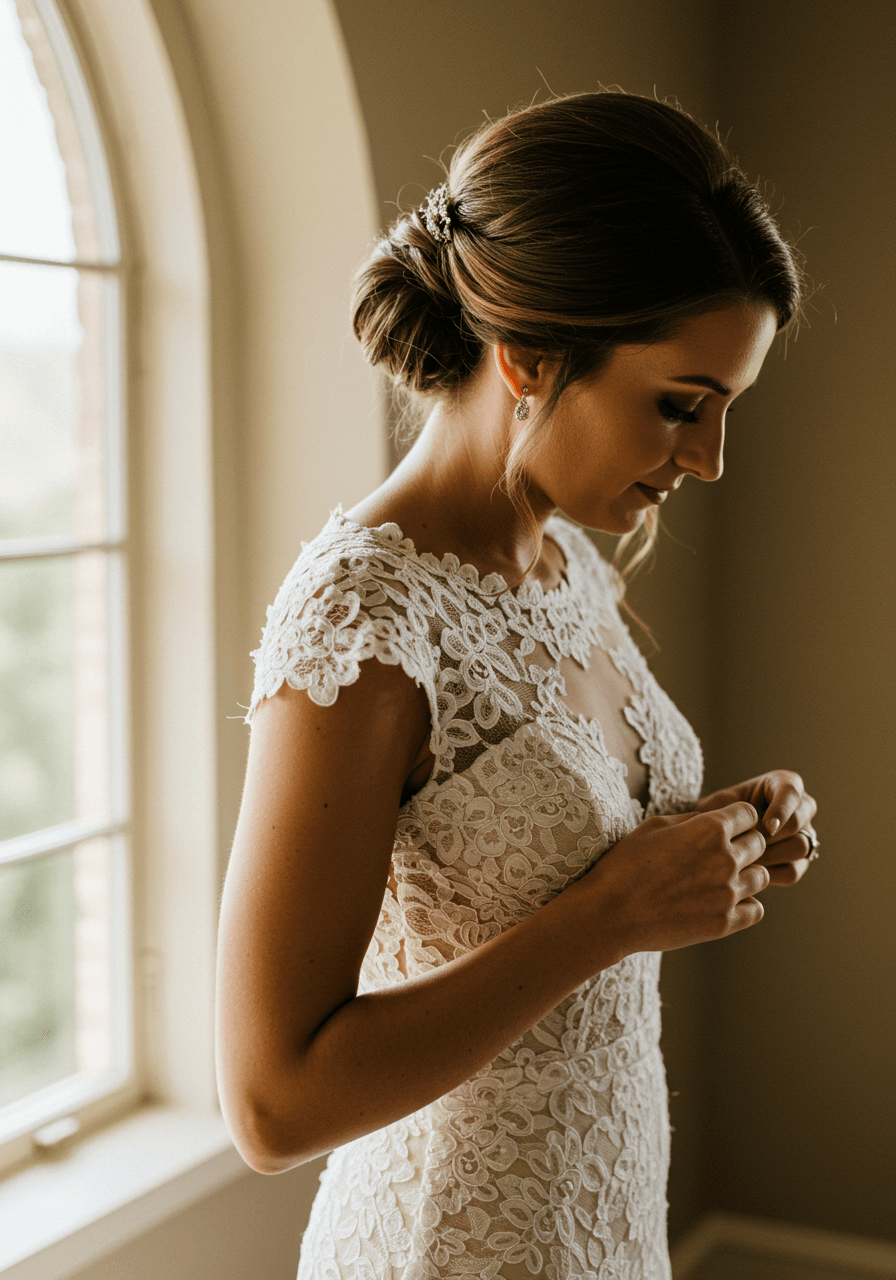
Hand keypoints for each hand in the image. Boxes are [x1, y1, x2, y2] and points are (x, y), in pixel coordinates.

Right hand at [585, 802, 768, 953]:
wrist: (611, 912)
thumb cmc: (626, 863)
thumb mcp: (655, 826)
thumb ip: (693, 819)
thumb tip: (715, 818)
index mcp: (710, 829)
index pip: (750, 814)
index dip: (736, 819)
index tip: (722, 828)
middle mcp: (726, 859)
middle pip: (760, 843)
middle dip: (744, 845)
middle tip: (717, 855)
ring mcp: (728, 893)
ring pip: (762, 876)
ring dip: (746, 875)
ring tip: (717, 880)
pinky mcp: (725, 922)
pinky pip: (756, 909)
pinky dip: (744, 905)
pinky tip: (720, 902)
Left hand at [696, 771, 817, 885]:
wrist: (725, 833)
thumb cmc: (723, 810)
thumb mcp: (720, 802)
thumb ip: (722, 807)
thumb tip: (712, 819)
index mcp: (785, 783)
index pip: (791, 792)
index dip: (781, 810)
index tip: (767, 827)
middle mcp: (802, 806)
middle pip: (797, 822)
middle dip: (769, 837)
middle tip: (745, 845)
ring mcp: (806, 834)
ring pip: (800, 847)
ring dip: (770, 856)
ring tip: (744, 859)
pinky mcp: (801, 860)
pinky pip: (793, 871)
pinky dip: (770, 874)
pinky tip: (748, 872)